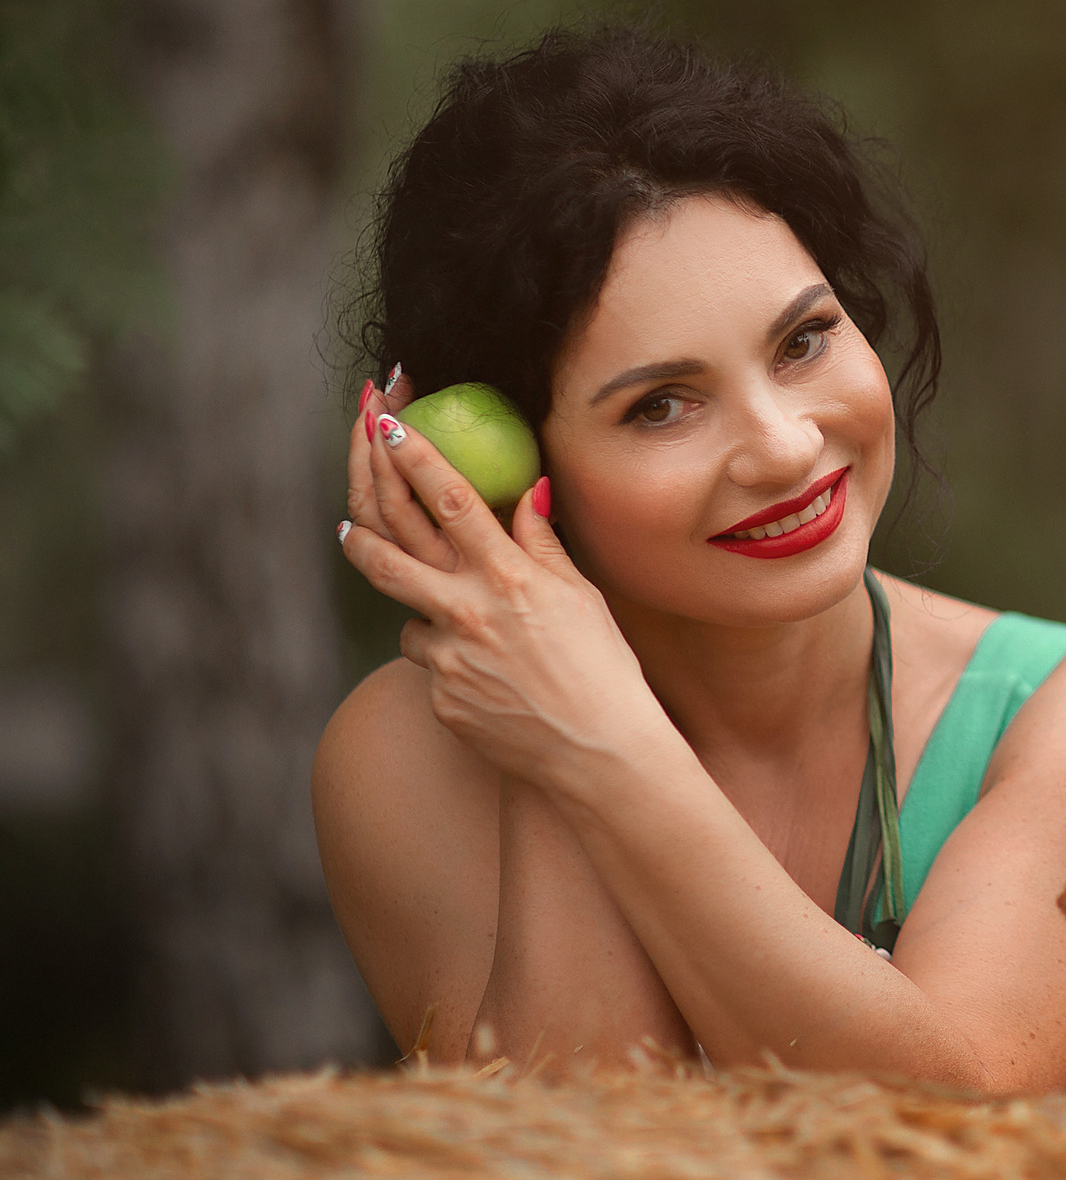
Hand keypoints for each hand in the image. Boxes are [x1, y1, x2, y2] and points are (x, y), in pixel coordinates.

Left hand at [339, 410, 675, 793]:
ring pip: (404, 609)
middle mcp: (469, 612)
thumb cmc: (604, 671)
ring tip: (397, 571)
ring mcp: (447, 658)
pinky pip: (426, 660)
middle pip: (387, 548)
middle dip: (362, 511)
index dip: (416, 458)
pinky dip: (446, 655)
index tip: (390, 424)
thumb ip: (543, 545)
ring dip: (409, 594)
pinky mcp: (439, 697)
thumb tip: (527, 493)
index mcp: (510, 579)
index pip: (454, 501)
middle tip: (347, 502)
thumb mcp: (582, 598)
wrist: (599, 754)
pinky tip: (486, 670)